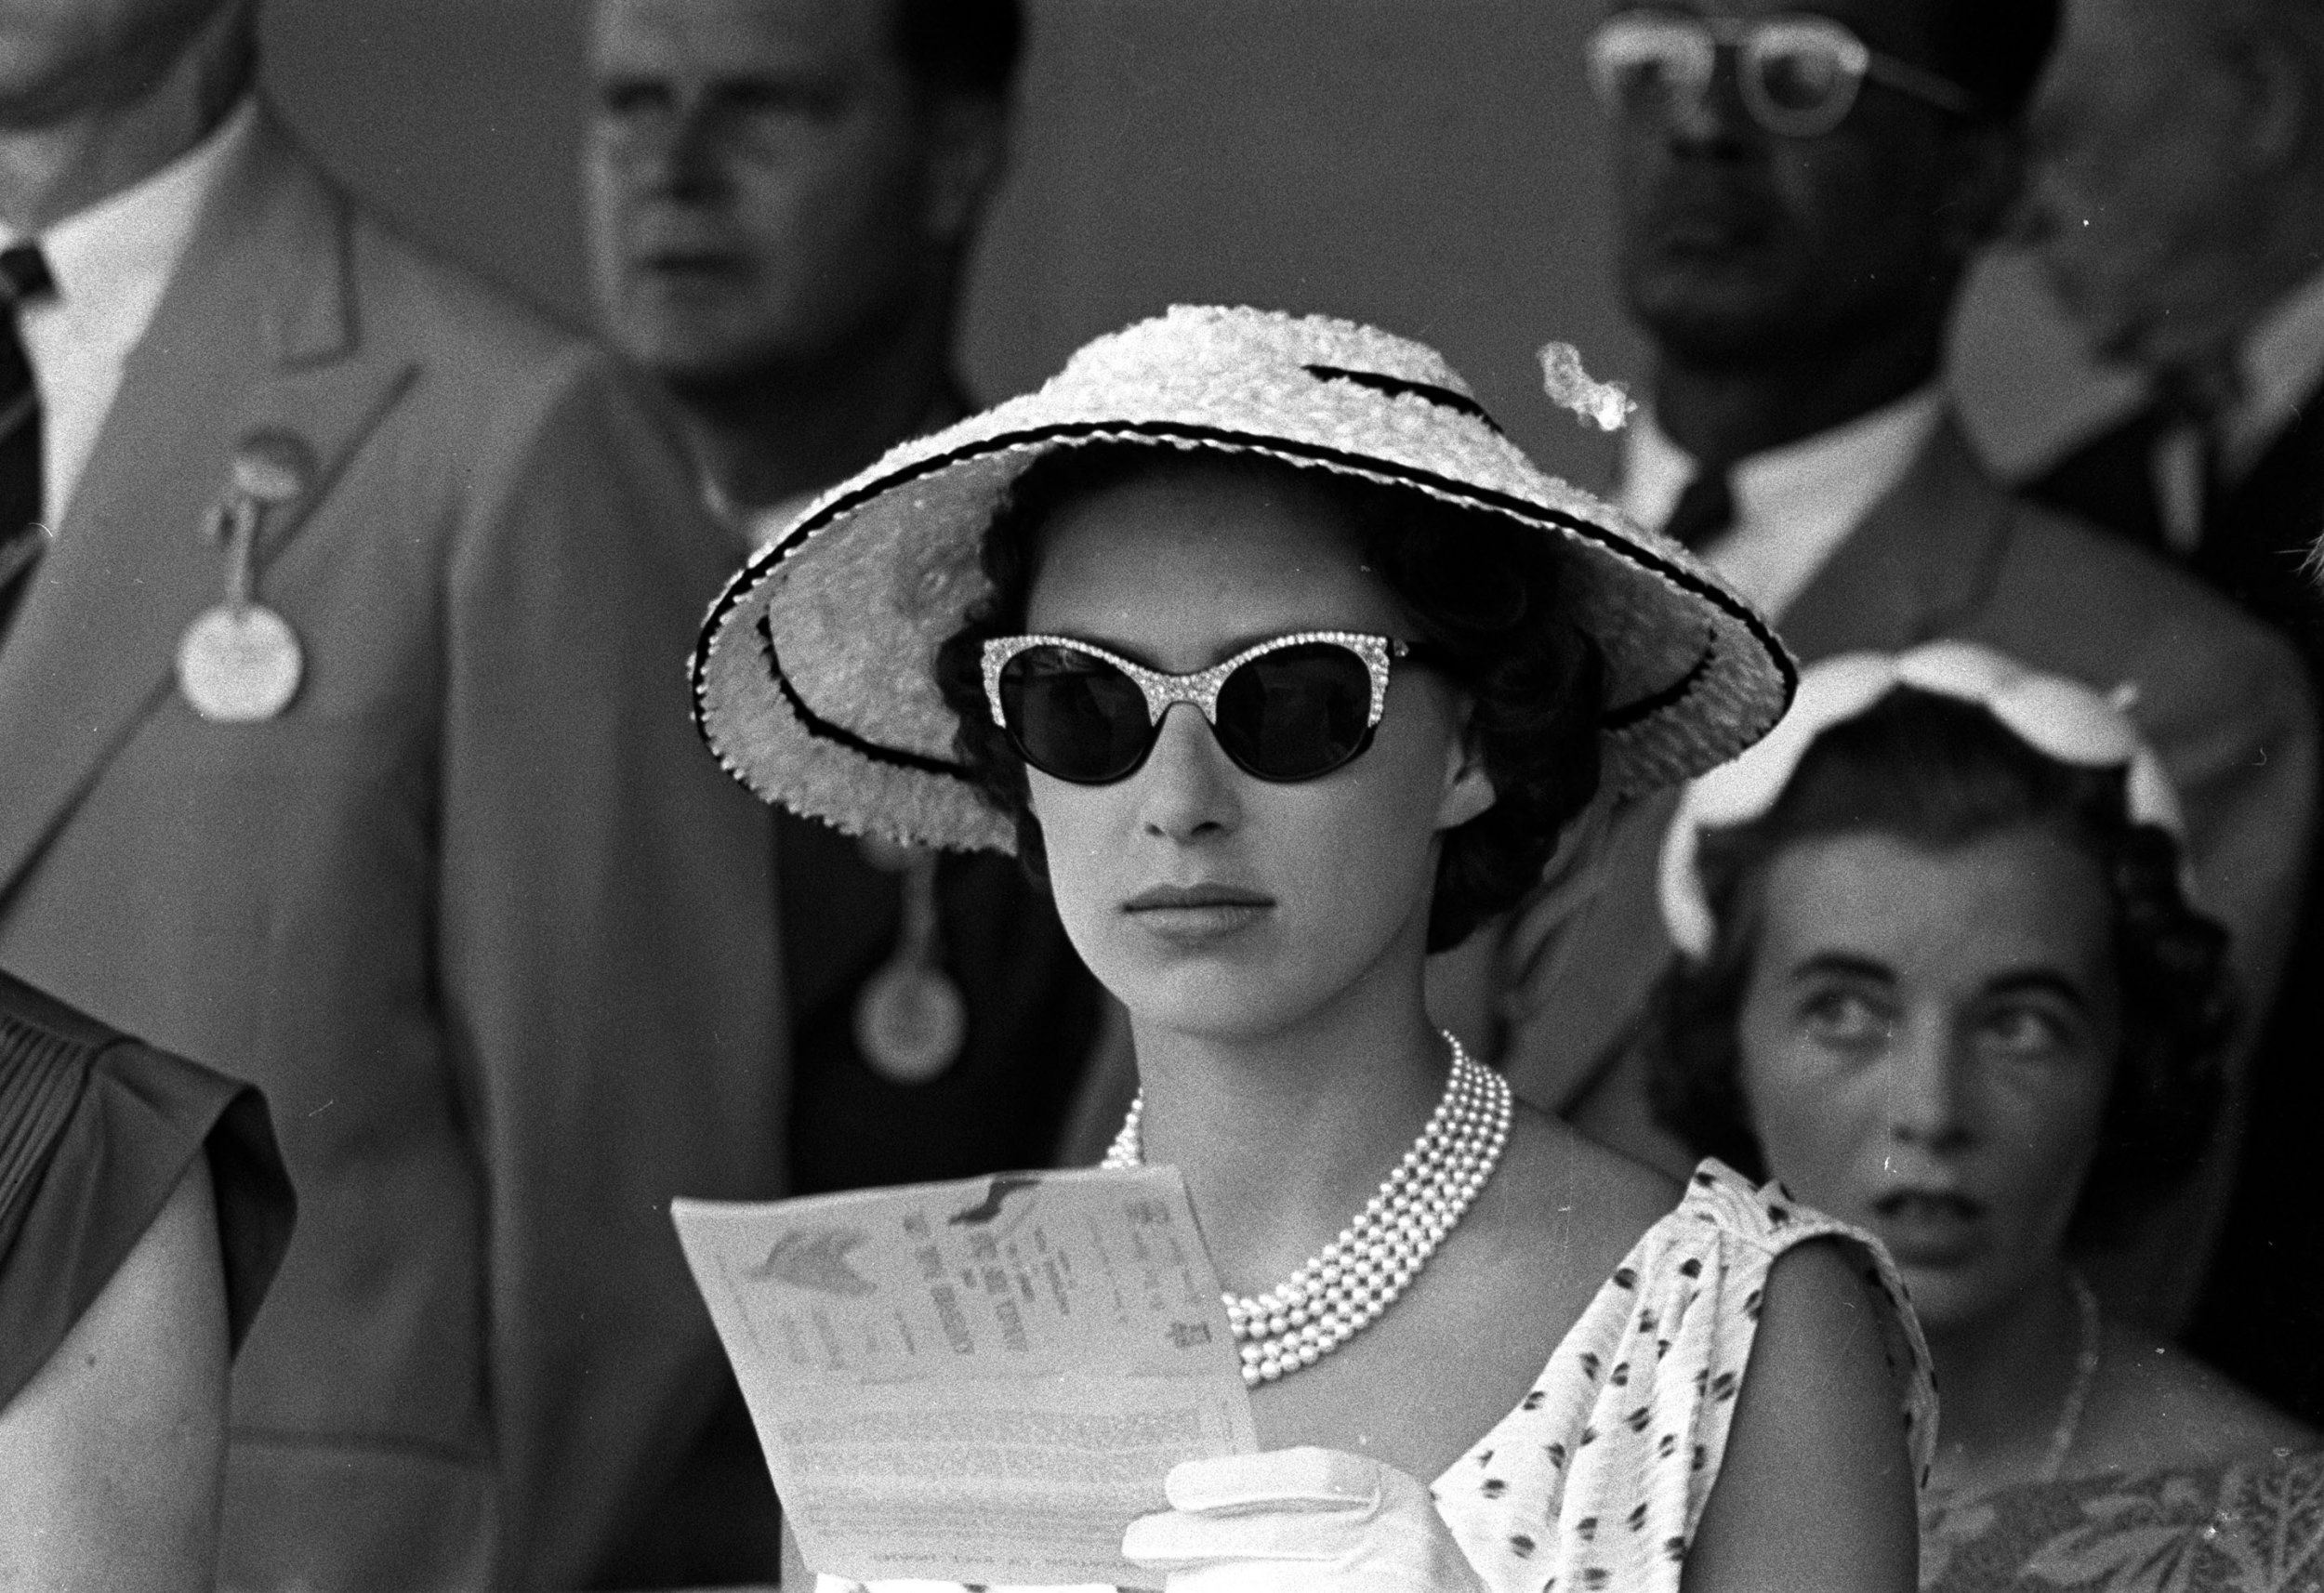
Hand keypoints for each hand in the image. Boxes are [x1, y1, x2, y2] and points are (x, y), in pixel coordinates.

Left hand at [1121, 1448, 1487, 1592]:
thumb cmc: (1400, 1560)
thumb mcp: (1375, 1514)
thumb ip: (1313, 1503)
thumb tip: (1206, 1499)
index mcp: (1393, 1493)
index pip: (1310, 1473)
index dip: (1239, 1475)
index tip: (1177, 1484)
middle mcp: (1395, 1543)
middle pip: (1279, 1536)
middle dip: (1200, 1537)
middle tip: (1142, 1536)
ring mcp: (1385, 1591)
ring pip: (1280, 1589)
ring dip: (1215, 1584)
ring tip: (1171, 1581)